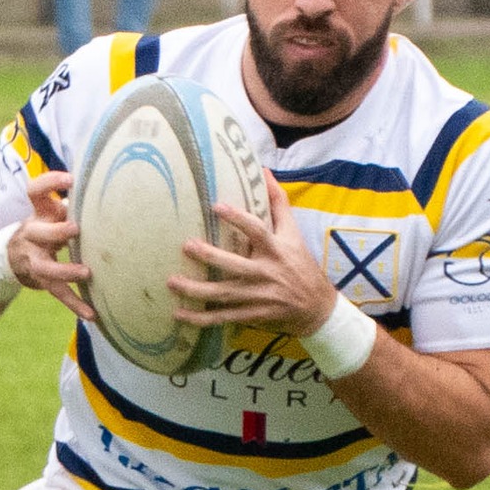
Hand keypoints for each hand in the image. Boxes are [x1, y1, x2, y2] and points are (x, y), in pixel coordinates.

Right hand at [6, 171, 95, 321]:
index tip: (70, 179)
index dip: (50, 182)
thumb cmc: (45, 227)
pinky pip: (58, 293)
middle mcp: (32, 234)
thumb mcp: (52, 212)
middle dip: (55, 231)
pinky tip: (92, 314)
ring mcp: (34, 259)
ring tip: (86, 273)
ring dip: (65, 270)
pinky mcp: (42, 280)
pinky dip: (75, 304)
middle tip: (75, 229)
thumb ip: (71, 203)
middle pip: (37, 231)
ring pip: (45, 267)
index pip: (35, 191)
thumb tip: (110, 186)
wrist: (12, 258)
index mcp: (38, 213)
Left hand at [168, 170, 333, 335]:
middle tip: (186, 245)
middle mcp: (266, 272)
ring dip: (197, 290)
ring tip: (172, 282)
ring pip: (224, 294)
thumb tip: (263, 171)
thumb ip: (278, 202)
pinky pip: (223, 317)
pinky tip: (179, 314)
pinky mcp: (252, 314)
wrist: (317, 307)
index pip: (257, 231)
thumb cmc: (301, 264)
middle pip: (235, 265)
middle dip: (210, 256)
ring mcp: (258, 296)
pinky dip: (201, 318)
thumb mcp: (294, 233)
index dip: (238, 219)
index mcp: (276, 249)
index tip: (216, 206)